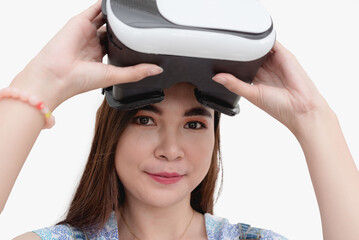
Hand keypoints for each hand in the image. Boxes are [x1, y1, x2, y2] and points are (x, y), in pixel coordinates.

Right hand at [11, 0, 162, 109]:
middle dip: (124, 26)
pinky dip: (105, 4)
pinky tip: (117, 3)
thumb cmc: (79, 81)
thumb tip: (157, 70)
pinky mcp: (80, 21)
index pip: (118, 45)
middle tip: (139, 21)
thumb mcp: (115, 77)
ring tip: (130, 10)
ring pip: (105, 18)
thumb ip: (136, 72)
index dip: (129, 40)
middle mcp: (93, 43)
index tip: (143, 38)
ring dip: (116, 14)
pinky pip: (95, 9)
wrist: (56, 75)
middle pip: (112, 30)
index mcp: (100, 57)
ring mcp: (86, 32)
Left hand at [212, 41, 329, 133]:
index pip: (240, 66)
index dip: (231, 61)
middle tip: (225, 46)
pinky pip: (272, 42)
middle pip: (248, 54)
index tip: (217, 57)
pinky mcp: (284, 55)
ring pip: (259, 47)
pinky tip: (254, 38)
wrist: (302, 109)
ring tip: (236, 40)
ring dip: (250, 44)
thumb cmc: (279, 107)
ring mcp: (275, 62)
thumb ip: (234, 85)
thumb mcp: (251, 94)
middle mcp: (265, 70)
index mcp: (256, 79)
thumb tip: (217, 78)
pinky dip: (263, 39)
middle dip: (238, 50)